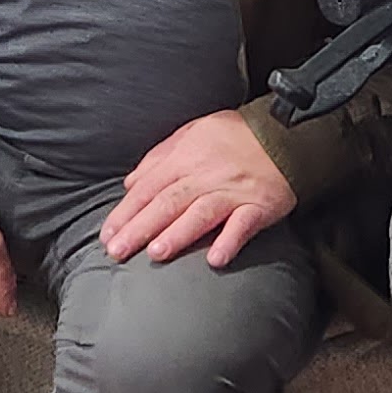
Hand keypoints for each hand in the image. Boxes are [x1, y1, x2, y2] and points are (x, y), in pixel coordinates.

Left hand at [101, 110, 298, 268]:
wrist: (284, 132)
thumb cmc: (234, 135)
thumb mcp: (191, 133)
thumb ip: (159, 157)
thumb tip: (129, 183)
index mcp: (186, 157)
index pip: (149, 187)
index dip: (126, 212)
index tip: (107, 235)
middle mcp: (206, 174)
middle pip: (168, 202)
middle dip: (140, 228)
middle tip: (118, 252)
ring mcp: (233, 190)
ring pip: (201, 213)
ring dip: (178, 234)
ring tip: (156, 253)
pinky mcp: (260, 205)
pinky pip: (243, 224)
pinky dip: (230, 240)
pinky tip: (215, 259)